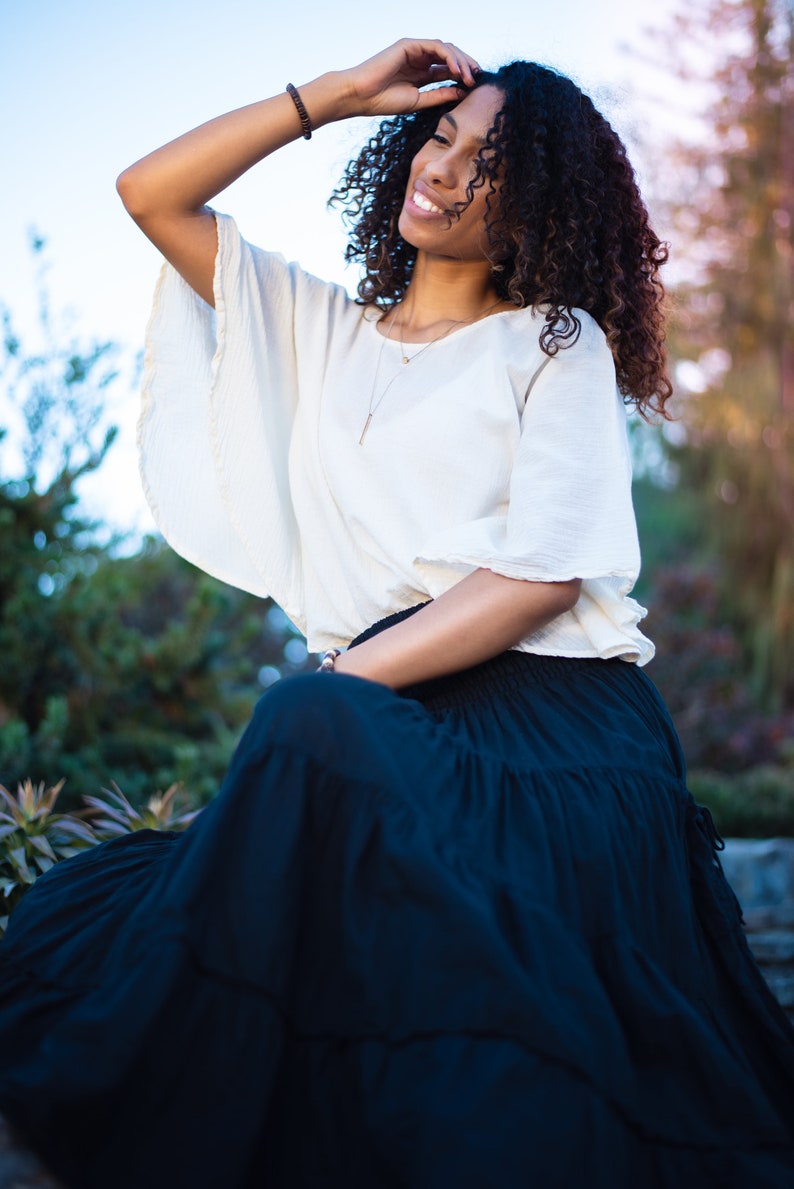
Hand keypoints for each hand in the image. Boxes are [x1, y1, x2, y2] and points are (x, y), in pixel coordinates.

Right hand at [339, 38, 480, 118]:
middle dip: (467, 66)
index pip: (448, 69)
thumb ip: (439, 95)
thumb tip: (461, 92)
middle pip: (450, 56)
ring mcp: (414, 50)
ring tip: (469, 77)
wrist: (361, 97)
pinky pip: (436, 46)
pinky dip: (449, 57)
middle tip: (477, 79)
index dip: (463, 75)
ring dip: (461, 61)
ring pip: (446, 49)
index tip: (475, 87)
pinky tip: (457, 71)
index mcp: (421, 73)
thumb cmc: (383, 101)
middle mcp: (419, 59)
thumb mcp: (418, 101)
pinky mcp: (409, 45)